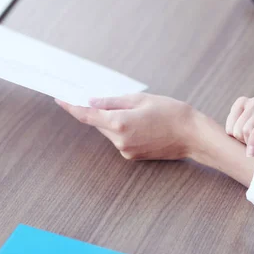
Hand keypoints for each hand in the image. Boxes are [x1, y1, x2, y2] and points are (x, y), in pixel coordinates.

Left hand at [55, 93, 200, 159]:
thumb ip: (112, 101)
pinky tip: (138, 122)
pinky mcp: (132, 156)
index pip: (86, 115)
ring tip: (131, 109)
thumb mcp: (140, 99)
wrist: (193, 136)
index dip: (71, 107)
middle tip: (93, 96)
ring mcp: (125, 150)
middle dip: (94, 111)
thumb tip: (90, 101)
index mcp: (120, 122)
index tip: (59, 99)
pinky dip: (120, 129)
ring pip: (108, 131)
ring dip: (110, 120)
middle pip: (97, 123)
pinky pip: (118, 139)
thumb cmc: (171, 113)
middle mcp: (119, 140)